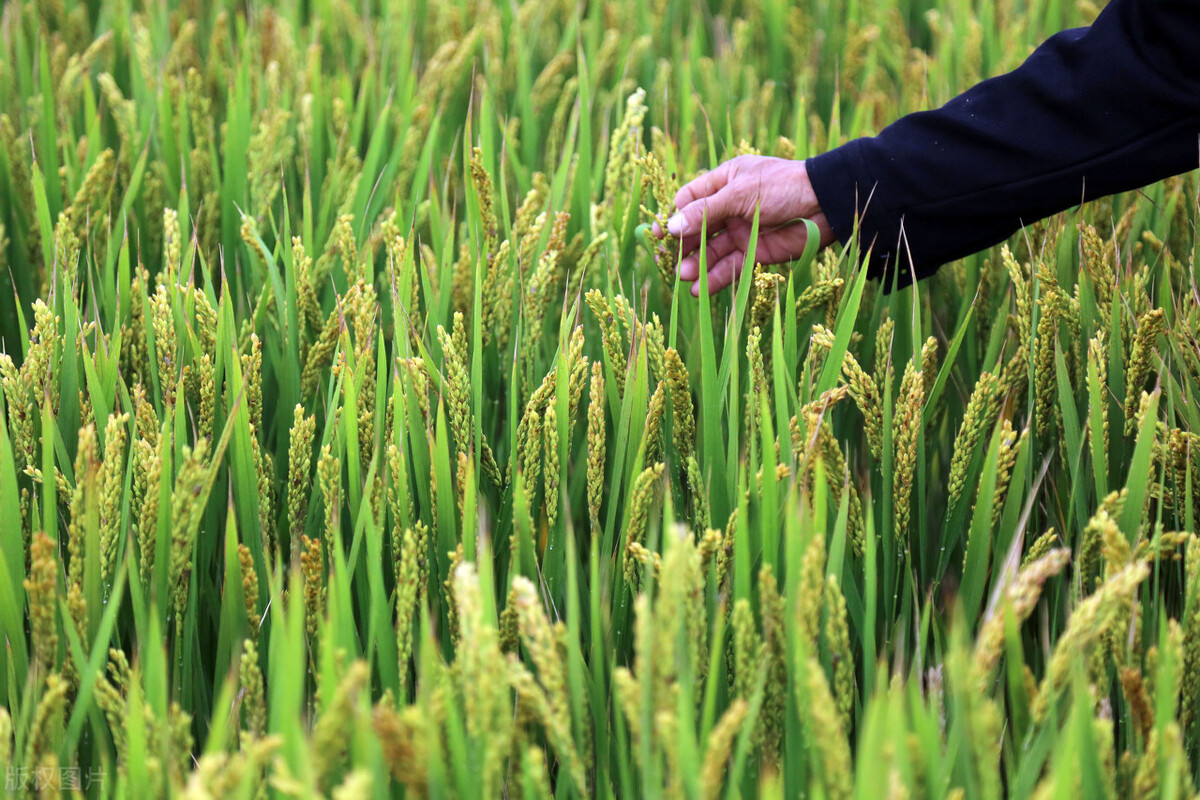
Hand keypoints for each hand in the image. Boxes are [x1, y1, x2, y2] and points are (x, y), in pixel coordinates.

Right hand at [653, 155, 835, 295]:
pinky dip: (714, 278)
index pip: (688, 200)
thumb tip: (670, 227)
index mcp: (724, 182)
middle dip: (682, 245)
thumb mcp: (739, 194)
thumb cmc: (782, 187)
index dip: (672, 216)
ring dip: (696, 264)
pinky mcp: (754, 252)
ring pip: (710, 251)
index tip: (658, 234)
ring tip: (684, 276)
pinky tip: (700, 288)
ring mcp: (741, 230)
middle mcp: (729, 206)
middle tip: (667, 261)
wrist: (825, 205)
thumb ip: (705, 212)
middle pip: (696, 228)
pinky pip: (728, 266)